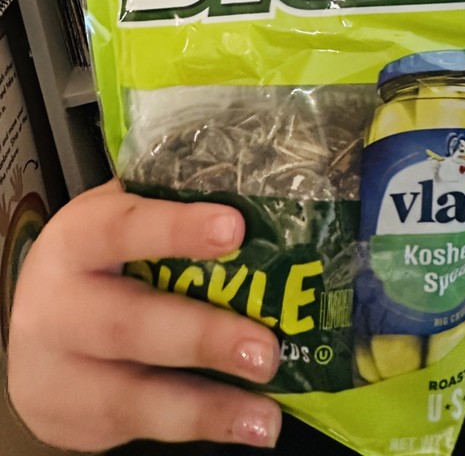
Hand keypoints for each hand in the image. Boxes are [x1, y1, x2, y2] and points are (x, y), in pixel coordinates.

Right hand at [7, 179, 281, 450]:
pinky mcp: (75, 422)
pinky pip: (141, 427)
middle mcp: (58, 306)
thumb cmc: (102, 261)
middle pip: (129, 324)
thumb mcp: (123, 220)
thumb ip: (175, 210)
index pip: (124, 228)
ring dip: (208, 406)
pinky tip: (245, 425)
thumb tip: (260, 205)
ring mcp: (60, 373)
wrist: (31, 331)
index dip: (177, 229)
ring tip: (266, 417)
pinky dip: (199, 427)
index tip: (234, 228)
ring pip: (132, 395)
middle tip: (265, 349)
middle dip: (202, 338)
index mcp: (77, 239)